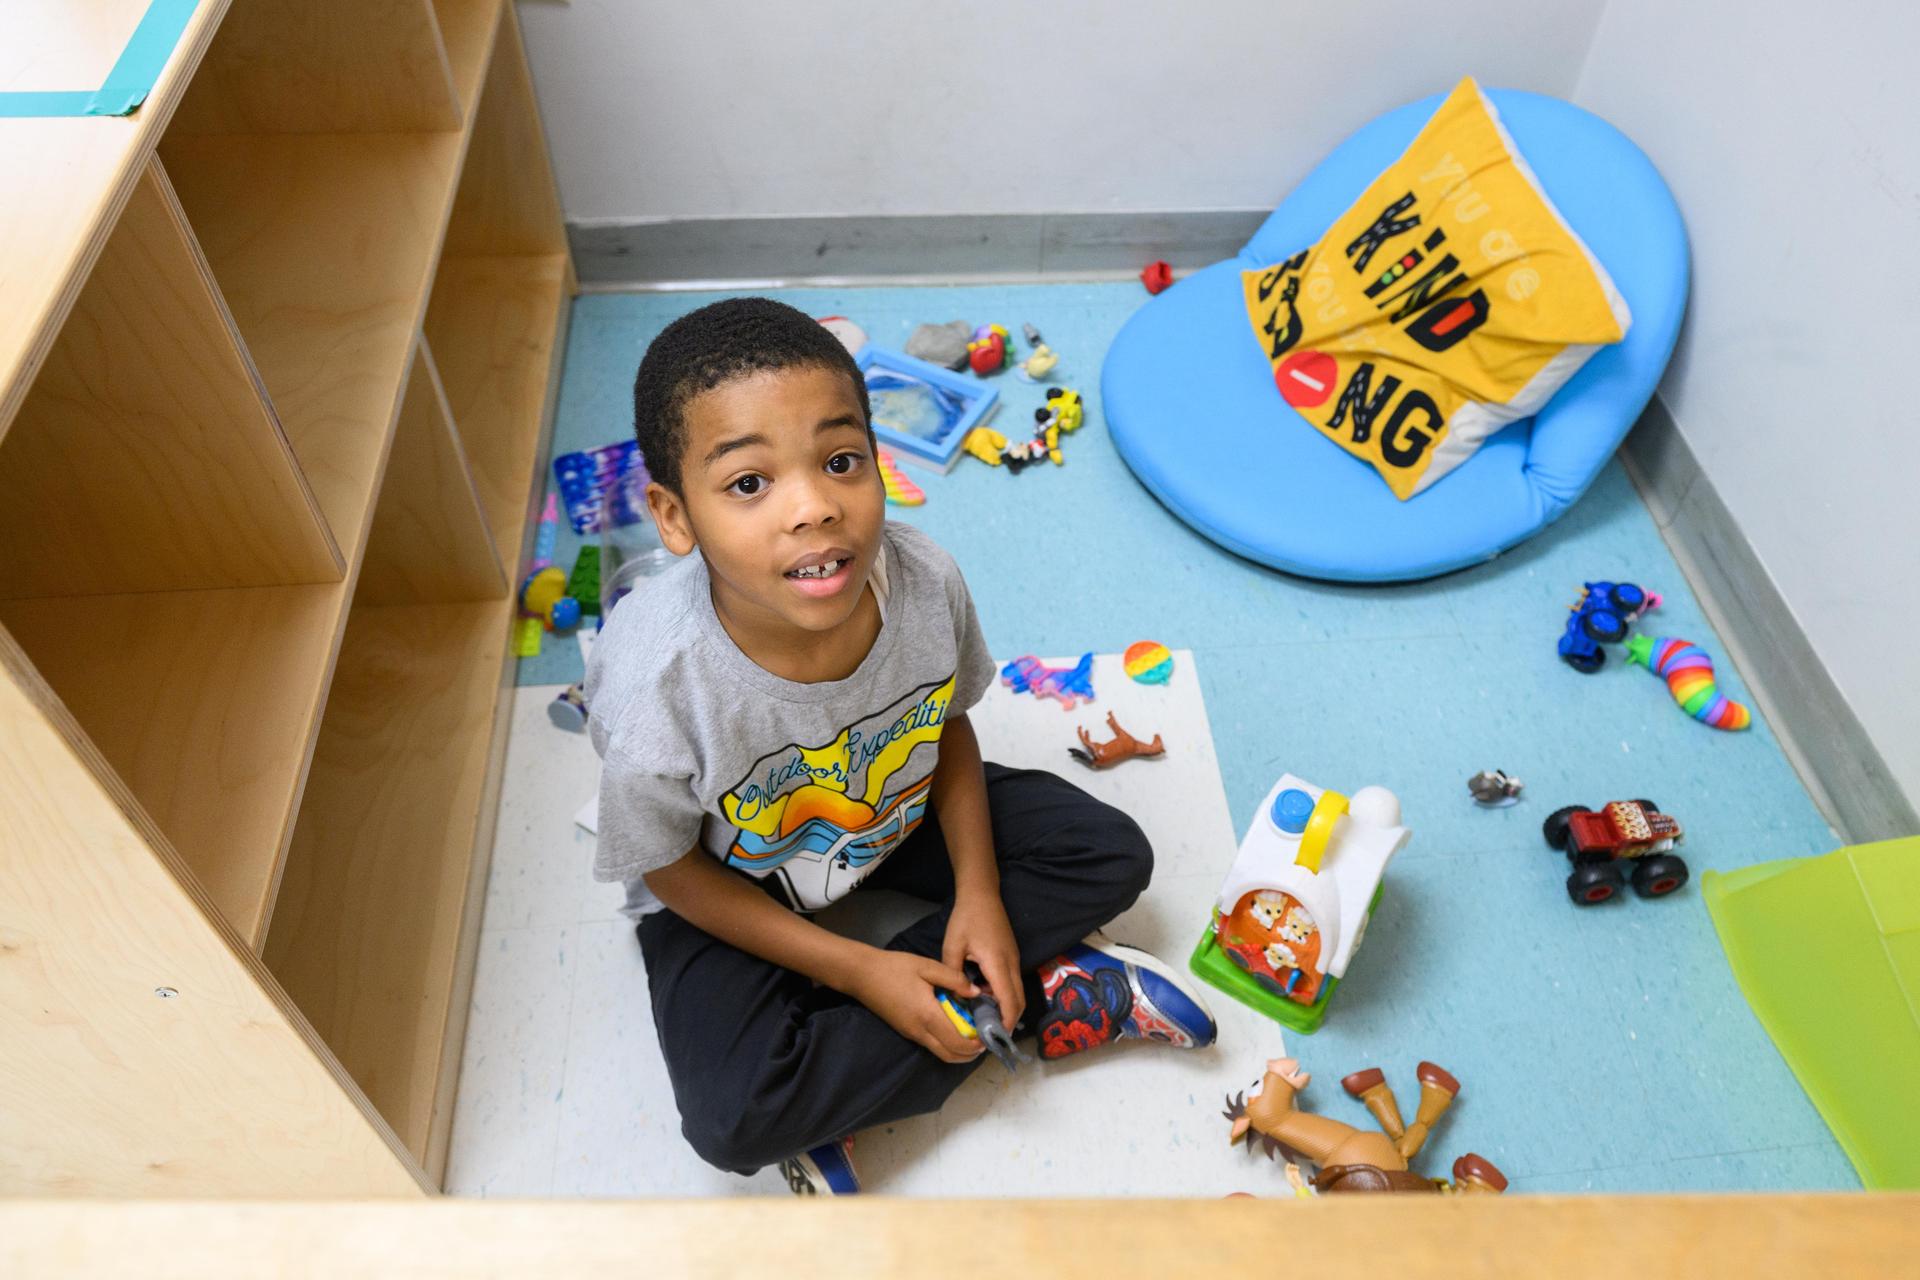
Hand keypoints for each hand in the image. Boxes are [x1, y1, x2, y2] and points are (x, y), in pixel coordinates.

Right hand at [848, 949, 982, 1063]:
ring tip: (972, 1035)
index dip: (976, 1045)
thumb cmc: (895, 967)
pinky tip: (954, 1027)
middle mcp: (920, 1031)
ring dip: (958, 1050)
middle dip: (970, 1054)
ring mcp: (911, 1033)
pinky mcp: (906, 1031)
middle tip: (984, 1039)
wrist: (861, 974)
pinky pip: (931, 1044)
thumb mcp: (927, 966)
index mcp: (928, 1015)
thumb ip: (954, 979)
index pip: (957, 1042)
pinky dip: (946, 1043)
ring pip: (940, 1052)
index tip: (989, 1035)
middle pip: (950, 1055)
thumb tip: (976, 993)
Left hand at [943, 890, 1025, 1030]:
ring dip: (1004, 1007)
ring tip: (984, 1019)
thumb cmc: (966, 918)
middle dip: (1008, 1020)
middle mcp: (1011, 964)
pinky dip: (1002, 994)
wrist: (982, 894)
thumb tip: (956, 997)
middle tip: (990, 1035)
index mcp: (998, 963)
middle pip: (1018, 1000)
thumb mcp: (952, 946)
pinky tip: (983, 996)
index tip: (996, 1038)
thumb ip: (953, 973)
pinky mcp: (1011, 956)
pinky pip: (1011, 982)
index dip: (1005, 1022)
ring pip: (1016, 992)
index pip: (1009, 1000)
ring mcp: (1014, 960)